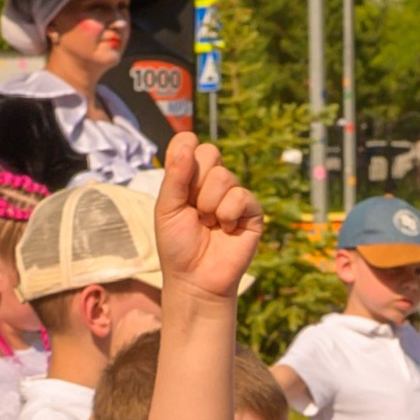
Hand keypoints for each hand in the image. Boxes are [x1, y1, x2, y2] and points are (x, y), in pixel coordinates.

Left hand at [153, 130, 264, 302]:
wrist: (195, 279)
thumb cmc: (177, 245)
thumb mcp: (167, 208)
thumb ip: (175, 175)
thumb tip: (189, 139)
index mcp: (190, 176)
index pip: (190, 143)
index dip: (184, 156)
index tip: (178, 183)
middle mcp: (213, 182)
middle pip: (209, 153)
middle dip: (195, 184)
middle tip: (193, 210)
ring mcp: (234, 194)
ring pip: (223, 176)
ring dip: (209, 205)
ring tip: (208, 224)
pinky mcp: (252, 211)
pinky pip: (240, 196)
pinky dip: (227, 214)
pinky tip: (225, 230)